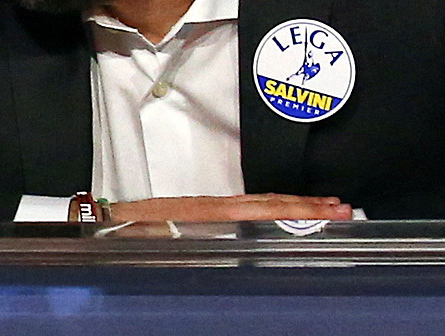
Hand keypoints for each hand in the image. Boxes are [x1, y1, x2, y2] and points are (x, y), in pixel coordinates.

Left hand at [108, 193, 351, 223]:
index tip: (325, 210)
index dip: (292, 209)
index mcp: (200, 212)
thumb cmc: (120, 232)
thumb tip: (191, 243)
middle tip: (343, 207)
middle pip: (266, 202)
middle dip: (306, 204)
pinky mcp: (205, 210)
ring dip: (295, 204)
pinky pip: (247, 207)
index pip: (256, 209)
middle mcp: (209, 205)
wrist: (100, 220)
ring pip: (259, 202)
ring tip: (329, 206)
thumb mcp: (142, 238)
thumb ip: (166, 237)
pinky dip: (274, 207)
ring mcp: (209, 206)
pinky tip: (288, 212)